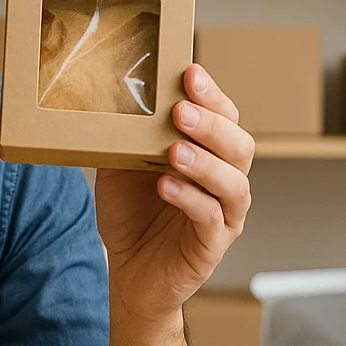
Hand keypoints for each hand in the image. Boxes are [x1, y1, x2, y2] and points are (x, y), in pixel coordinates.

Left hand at [95, 64, 254, 323]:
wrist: (130, 274)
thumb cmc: (132, 215)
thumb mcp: (120, 168)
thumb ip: (124, 138)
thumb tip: (106, 98)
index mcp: (210, 154)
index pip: (224, 116)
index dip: (211, 94)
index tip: (190, 72)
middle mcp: (225, 180)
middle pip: (239, 145)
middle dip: (211, 124)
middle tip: (180, 110)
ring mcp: (224, 214)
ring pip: (233, 182)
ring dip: (204, 162)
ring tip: (174, 150)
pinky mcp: (213, 245)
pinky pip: (210, 218)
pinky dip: (189, 198)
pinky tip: (165, 186)